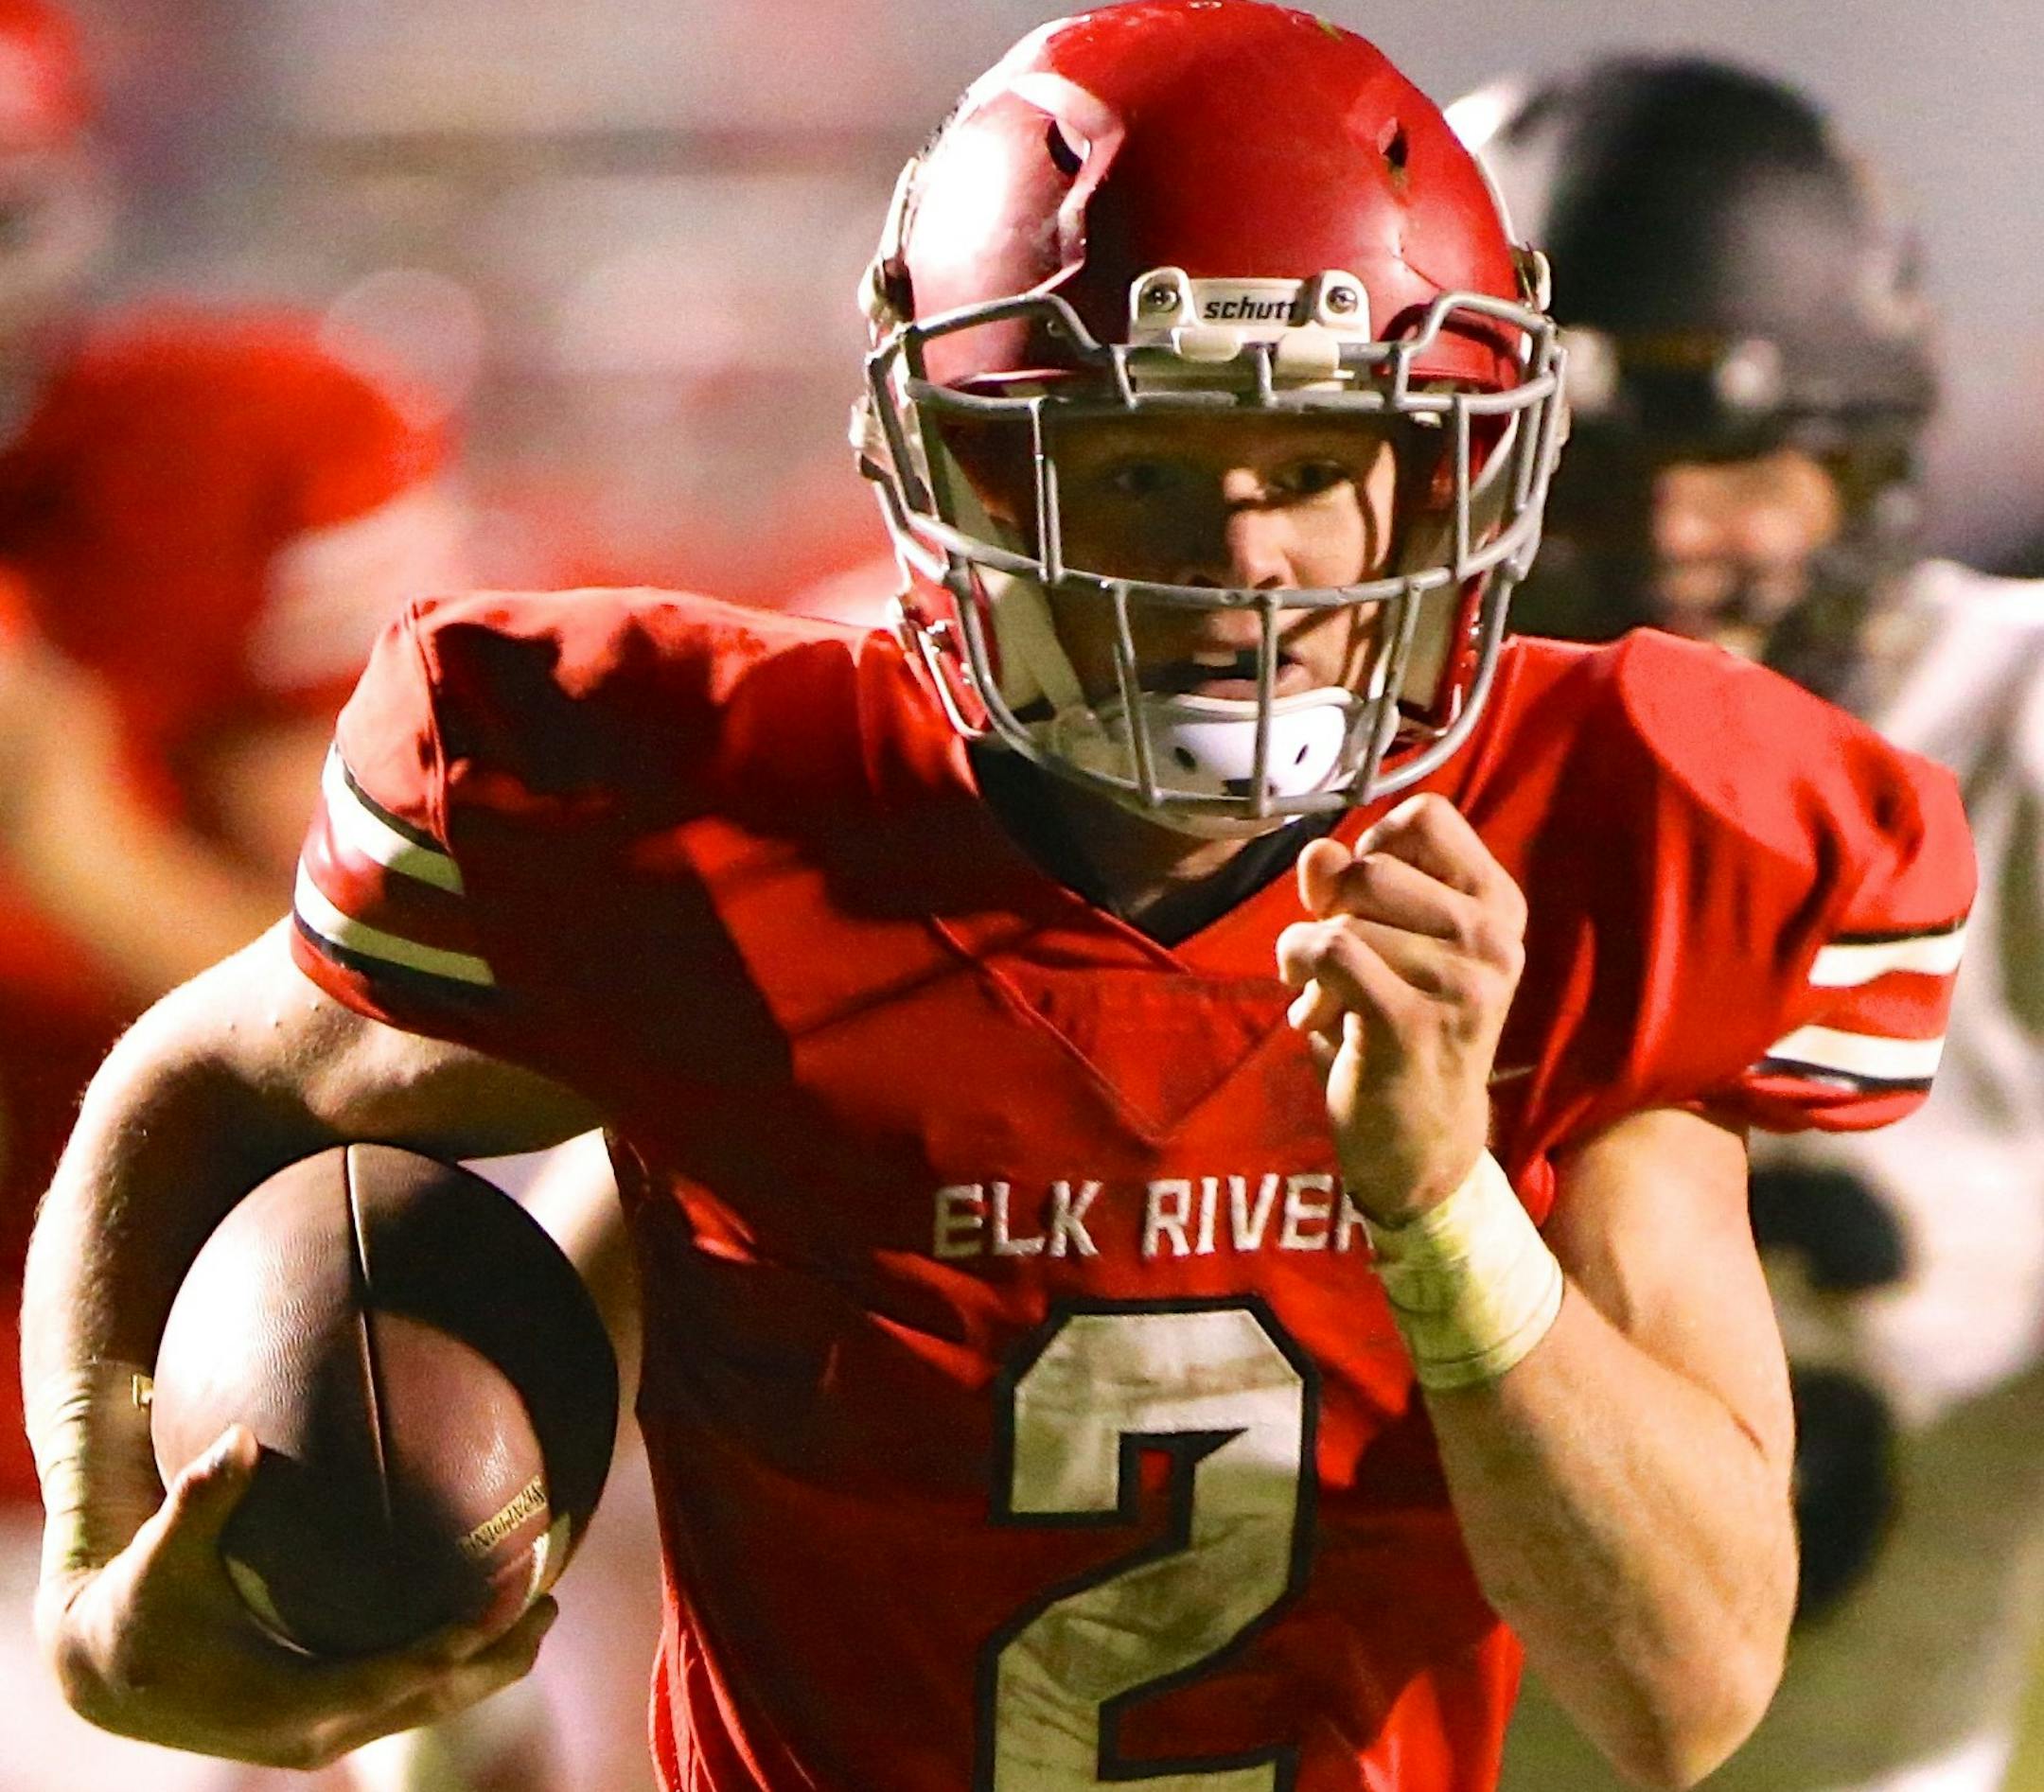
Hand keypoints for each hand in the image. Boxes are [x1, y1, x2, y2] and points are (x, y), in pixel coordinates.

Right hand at [37, 1426, 557, 1770]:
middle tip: (550, 1599)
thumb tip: (237, 1438)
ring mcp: (326, 1731)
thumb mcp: (161, 1556)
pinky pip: (410, 1696)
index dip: (447, 1645)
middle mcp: (314, 1731)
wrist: (108, 1674)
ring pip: (429, 1706)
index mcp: (281, 1703)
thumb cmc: (140, 1605)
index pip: (386, 1680)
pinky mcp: (331, 1719)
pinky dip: (457, 1663)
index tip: (500, 1603)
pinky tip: (493, 1618)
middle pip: (428, 1701)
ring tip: (547, 1608)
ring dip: (489, 1664)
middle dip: (494, 1656)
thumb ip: (200, 1498)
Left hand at [1276, 794, 1526, 1222]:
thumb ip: (1348, 891)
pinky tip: (1313, 1013)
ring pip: (1344, 920)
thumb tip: (1317, 851)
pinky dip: (1300, 975)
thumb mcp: (1382, 949)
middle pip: (1372, 867)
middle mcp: (1493, 939)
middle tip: (1335, 963)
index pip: (1427, 816)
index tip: (1362, 902)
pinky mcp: (1416, 1024)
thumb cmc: (1399, 1033)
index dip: (1373, 847)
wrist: (1424, 1145)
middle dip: (1330, 910)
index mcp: (1497, 905)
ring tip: (1327, 1001)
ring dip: (1307, 957)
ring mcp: (1462, 983)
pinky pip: (1331, 954)